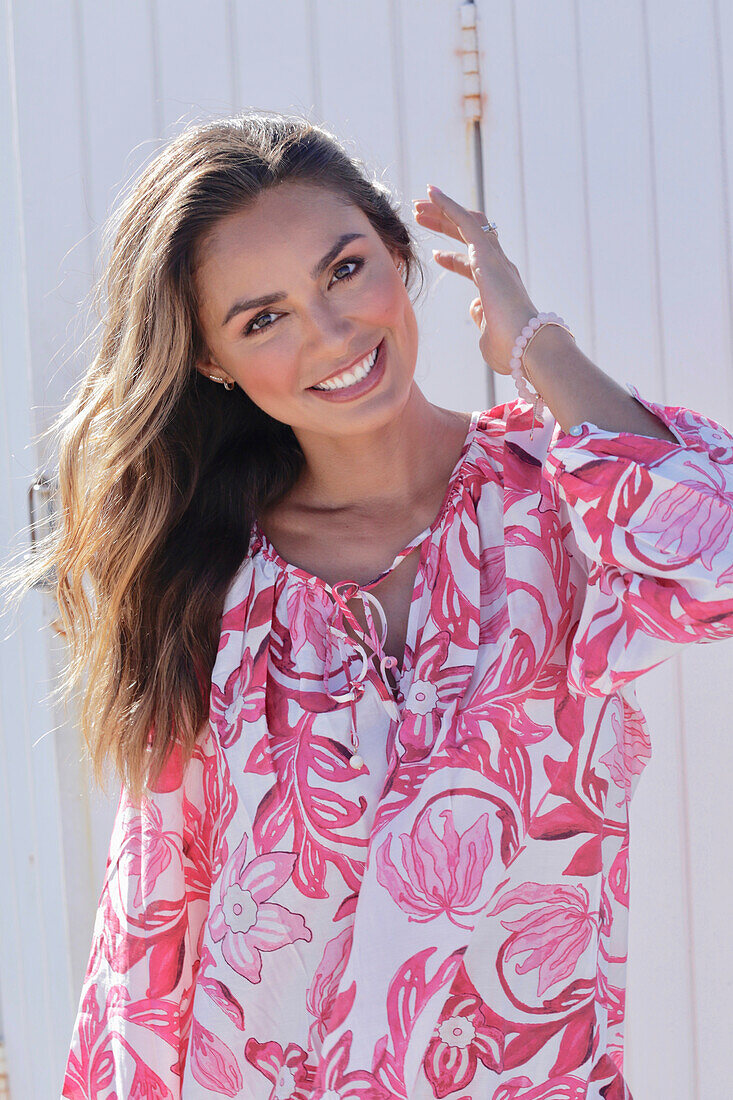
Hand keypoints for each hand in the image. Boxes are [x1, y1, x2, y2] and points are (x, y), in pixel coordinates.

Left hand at [412, 185, 538, 375]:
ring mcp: (495, 259)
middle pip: (468, 236)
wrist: (526, 347)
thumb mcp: (487, 336)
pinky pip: (466, 221)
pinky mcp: (487, 255)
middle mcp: (498, 267)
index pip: (472, 264)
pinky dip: (449, 206)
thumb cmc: (510, 350)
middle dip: (444, 224)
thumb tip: (474, 308)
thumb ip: (480, 320)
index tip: (435, 255)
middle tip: (420, 216)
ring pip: (467, 223)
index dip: (452, 258)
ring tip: (418, 205)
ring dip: (443, 212)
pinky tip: (432, 194)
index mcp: (496, 285)